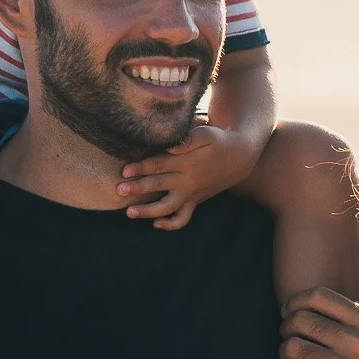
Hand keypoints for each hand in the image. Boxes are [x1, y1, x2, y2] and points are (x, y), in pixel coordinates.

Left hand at [116, 125, 260, 231]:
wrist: (239, 157)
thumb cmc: (217, 141)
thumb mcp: (205, 134)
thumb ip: (186, 140)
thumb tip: (168, 147)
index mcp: (188, 162)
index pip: (161, 165)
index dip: (142, 168)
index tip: (125, 170)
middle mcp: (188, 181)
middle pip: (160, 185)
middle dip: (139, 188)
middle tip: (119, 190)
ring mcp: (191, 194)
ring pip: (168, 207)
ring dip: (148, 212)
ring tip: (130, 213)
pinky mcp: (194, 201)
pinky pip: (183, 218)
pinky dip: (171, 224)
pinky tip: (156, 225)